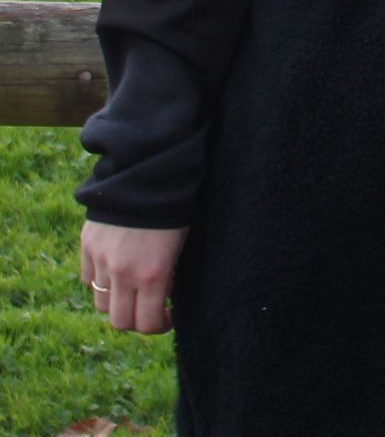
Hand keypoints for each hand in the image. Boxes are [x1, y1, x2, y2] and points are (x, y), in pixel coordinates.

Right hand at [80, 220, 187, 334]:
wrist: (147, 175)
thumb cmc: (175, 210)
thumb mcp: (180, 246)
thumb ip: (168, 277)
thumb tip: (162, 295)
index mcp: (153, 275)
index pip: (147, 323)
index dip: (159, 326)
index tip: (167, 318)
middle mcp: (123, 274)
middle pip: (120, 322)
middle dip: (136, 320)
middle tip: (149, 308)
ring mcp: (101, 261)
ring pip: (101, 303)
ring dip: (117, 301)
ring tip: (133, 287)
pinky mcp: (87, 247)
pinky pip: (88, 278)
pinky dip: (101, 281)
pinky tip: (117, 268)